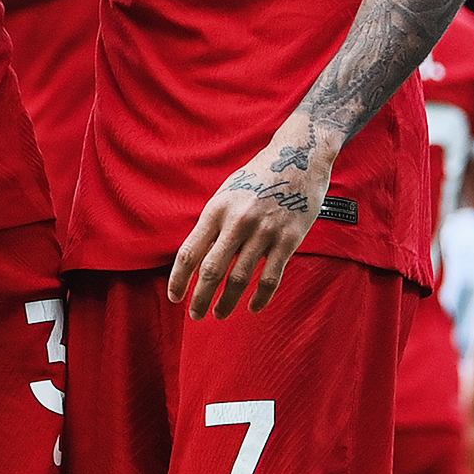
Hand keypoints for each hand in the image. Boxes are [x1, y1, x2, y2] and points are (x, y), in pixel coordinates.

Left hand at [168, 108, 335, 320]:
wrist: (299, 157)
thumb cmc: (257, 177)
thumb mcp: (227, 193)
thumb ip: (213, 224)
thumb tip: (196, 258)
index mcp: (217, 209)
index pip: (189, 253)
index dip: (178, 280)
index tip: (174, 297)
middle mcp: (238, 222)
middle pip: (212, 271)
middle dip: (200, 299)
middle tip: (196, 316)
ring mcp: (264, 231)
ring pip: (240, 279)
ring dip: (227, 302)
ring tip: (219, 315)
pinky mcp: (289, 239)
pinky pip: (271, 277)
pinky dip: (260, 298)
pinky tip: (253, 308)